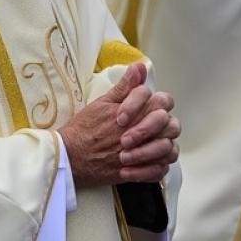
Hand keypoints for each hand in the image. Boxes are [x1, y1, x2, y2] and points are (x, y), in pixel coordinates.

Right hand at [58, 63, 181, 187]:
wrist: (69, 157)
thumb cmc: (83, 129)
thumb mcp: (102, 103)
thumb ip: (125, 86)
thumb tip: (139, 67)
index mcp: (135, 114)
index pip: (162, 102)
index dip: (154, 101)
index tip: (140, 107)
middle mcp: (141, 134)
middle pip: (171, 125)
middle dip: (162, 124)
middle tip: (147, 126)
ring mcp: (139, 155)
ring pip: (169, 150)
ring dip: (163, 146)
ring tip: (152, 143)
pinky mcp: (134, 174)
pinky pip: (159, 172)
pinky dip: (157, 167)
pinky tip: (148, 162)